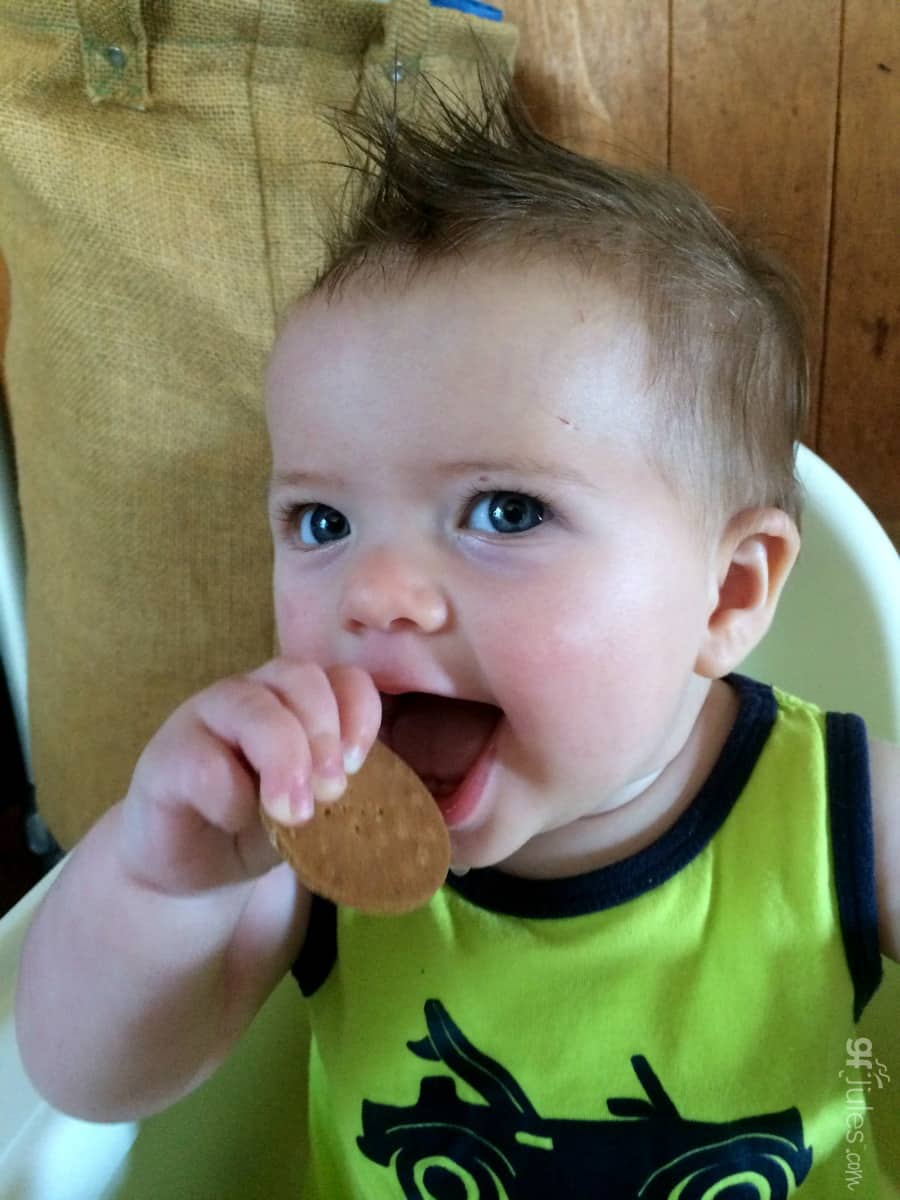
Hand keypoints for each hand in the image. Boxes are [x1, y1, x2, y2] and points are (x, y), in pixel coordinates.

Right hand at [118, 660, 381, 894]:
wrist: (193, 863)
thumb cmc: (261, 823)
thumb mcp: (311, 803)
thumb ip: (334, 784)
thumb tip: (359, 785)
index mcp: (299, 700)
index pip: (343, 677)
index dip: (360, 714)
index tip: (360, 765)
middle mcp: (255, 694)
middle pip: (300, 677)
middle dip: (325, 734)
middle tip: (331, 792)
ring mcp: (206, 716)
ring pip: (252, 709)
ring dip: (284, 759)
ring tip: (293, 813)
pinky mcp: (167, 755)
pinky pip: (206, 763)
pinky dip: (232, 798)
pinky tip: (234, 820)